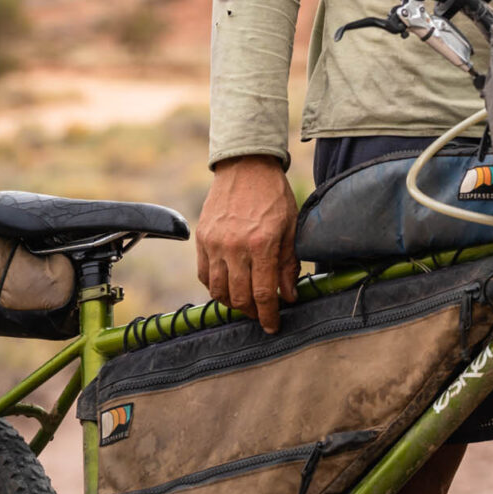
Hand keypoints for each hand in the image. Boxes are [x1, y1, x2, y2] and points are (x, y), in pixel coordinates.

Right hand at [195, 155, 298, 332]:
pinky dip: (215, 287)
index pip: (263, 292)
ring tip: (246, 304)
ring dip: (232, 303)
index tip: (273, 325)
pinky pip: (204, 275)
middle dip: (252, 313)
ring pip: (218, 290)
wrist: (246, 168)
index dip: (269, 314)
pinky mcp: (201, 240)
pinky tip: (229, 287)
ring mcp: (214, 244)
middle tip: (262, 315)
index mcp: (262, 244)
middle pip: (239, 297)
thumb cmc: (274, 196)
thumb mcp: (291, 227)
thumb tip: (289, 295)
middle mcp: (235, 247)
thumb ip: (289, 264)